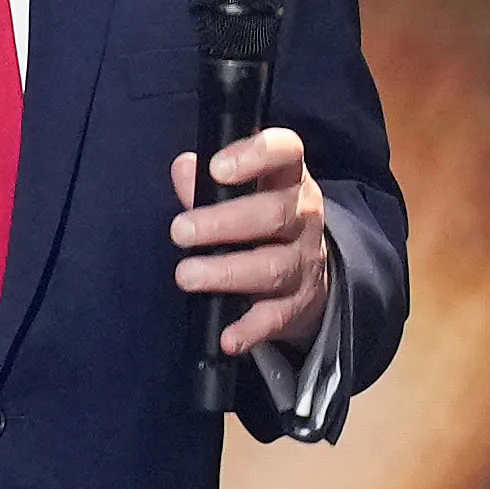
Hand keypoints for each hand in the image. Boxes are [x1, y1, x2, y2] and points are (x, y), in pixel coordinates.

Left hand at [173, 126, 331, 352]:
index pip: (287, 152)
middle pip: (274, 214)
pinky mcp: (297, 304)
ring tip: (186, 275)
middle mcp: (303, 217)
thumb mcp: (244, 193)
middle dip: (224, 222)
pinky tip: (227, 336)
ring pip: (273, 266)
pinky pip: (275, 317)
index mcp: (289, 179)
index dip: (256, 155)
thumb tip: (183, 168)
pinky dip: (251, 328)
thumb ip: (208, 183)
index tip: (217, 169)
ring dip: (227, 272)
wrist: (309, 274)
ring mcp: (304, 262)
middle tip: (179, 231)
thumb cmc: (262, 221)